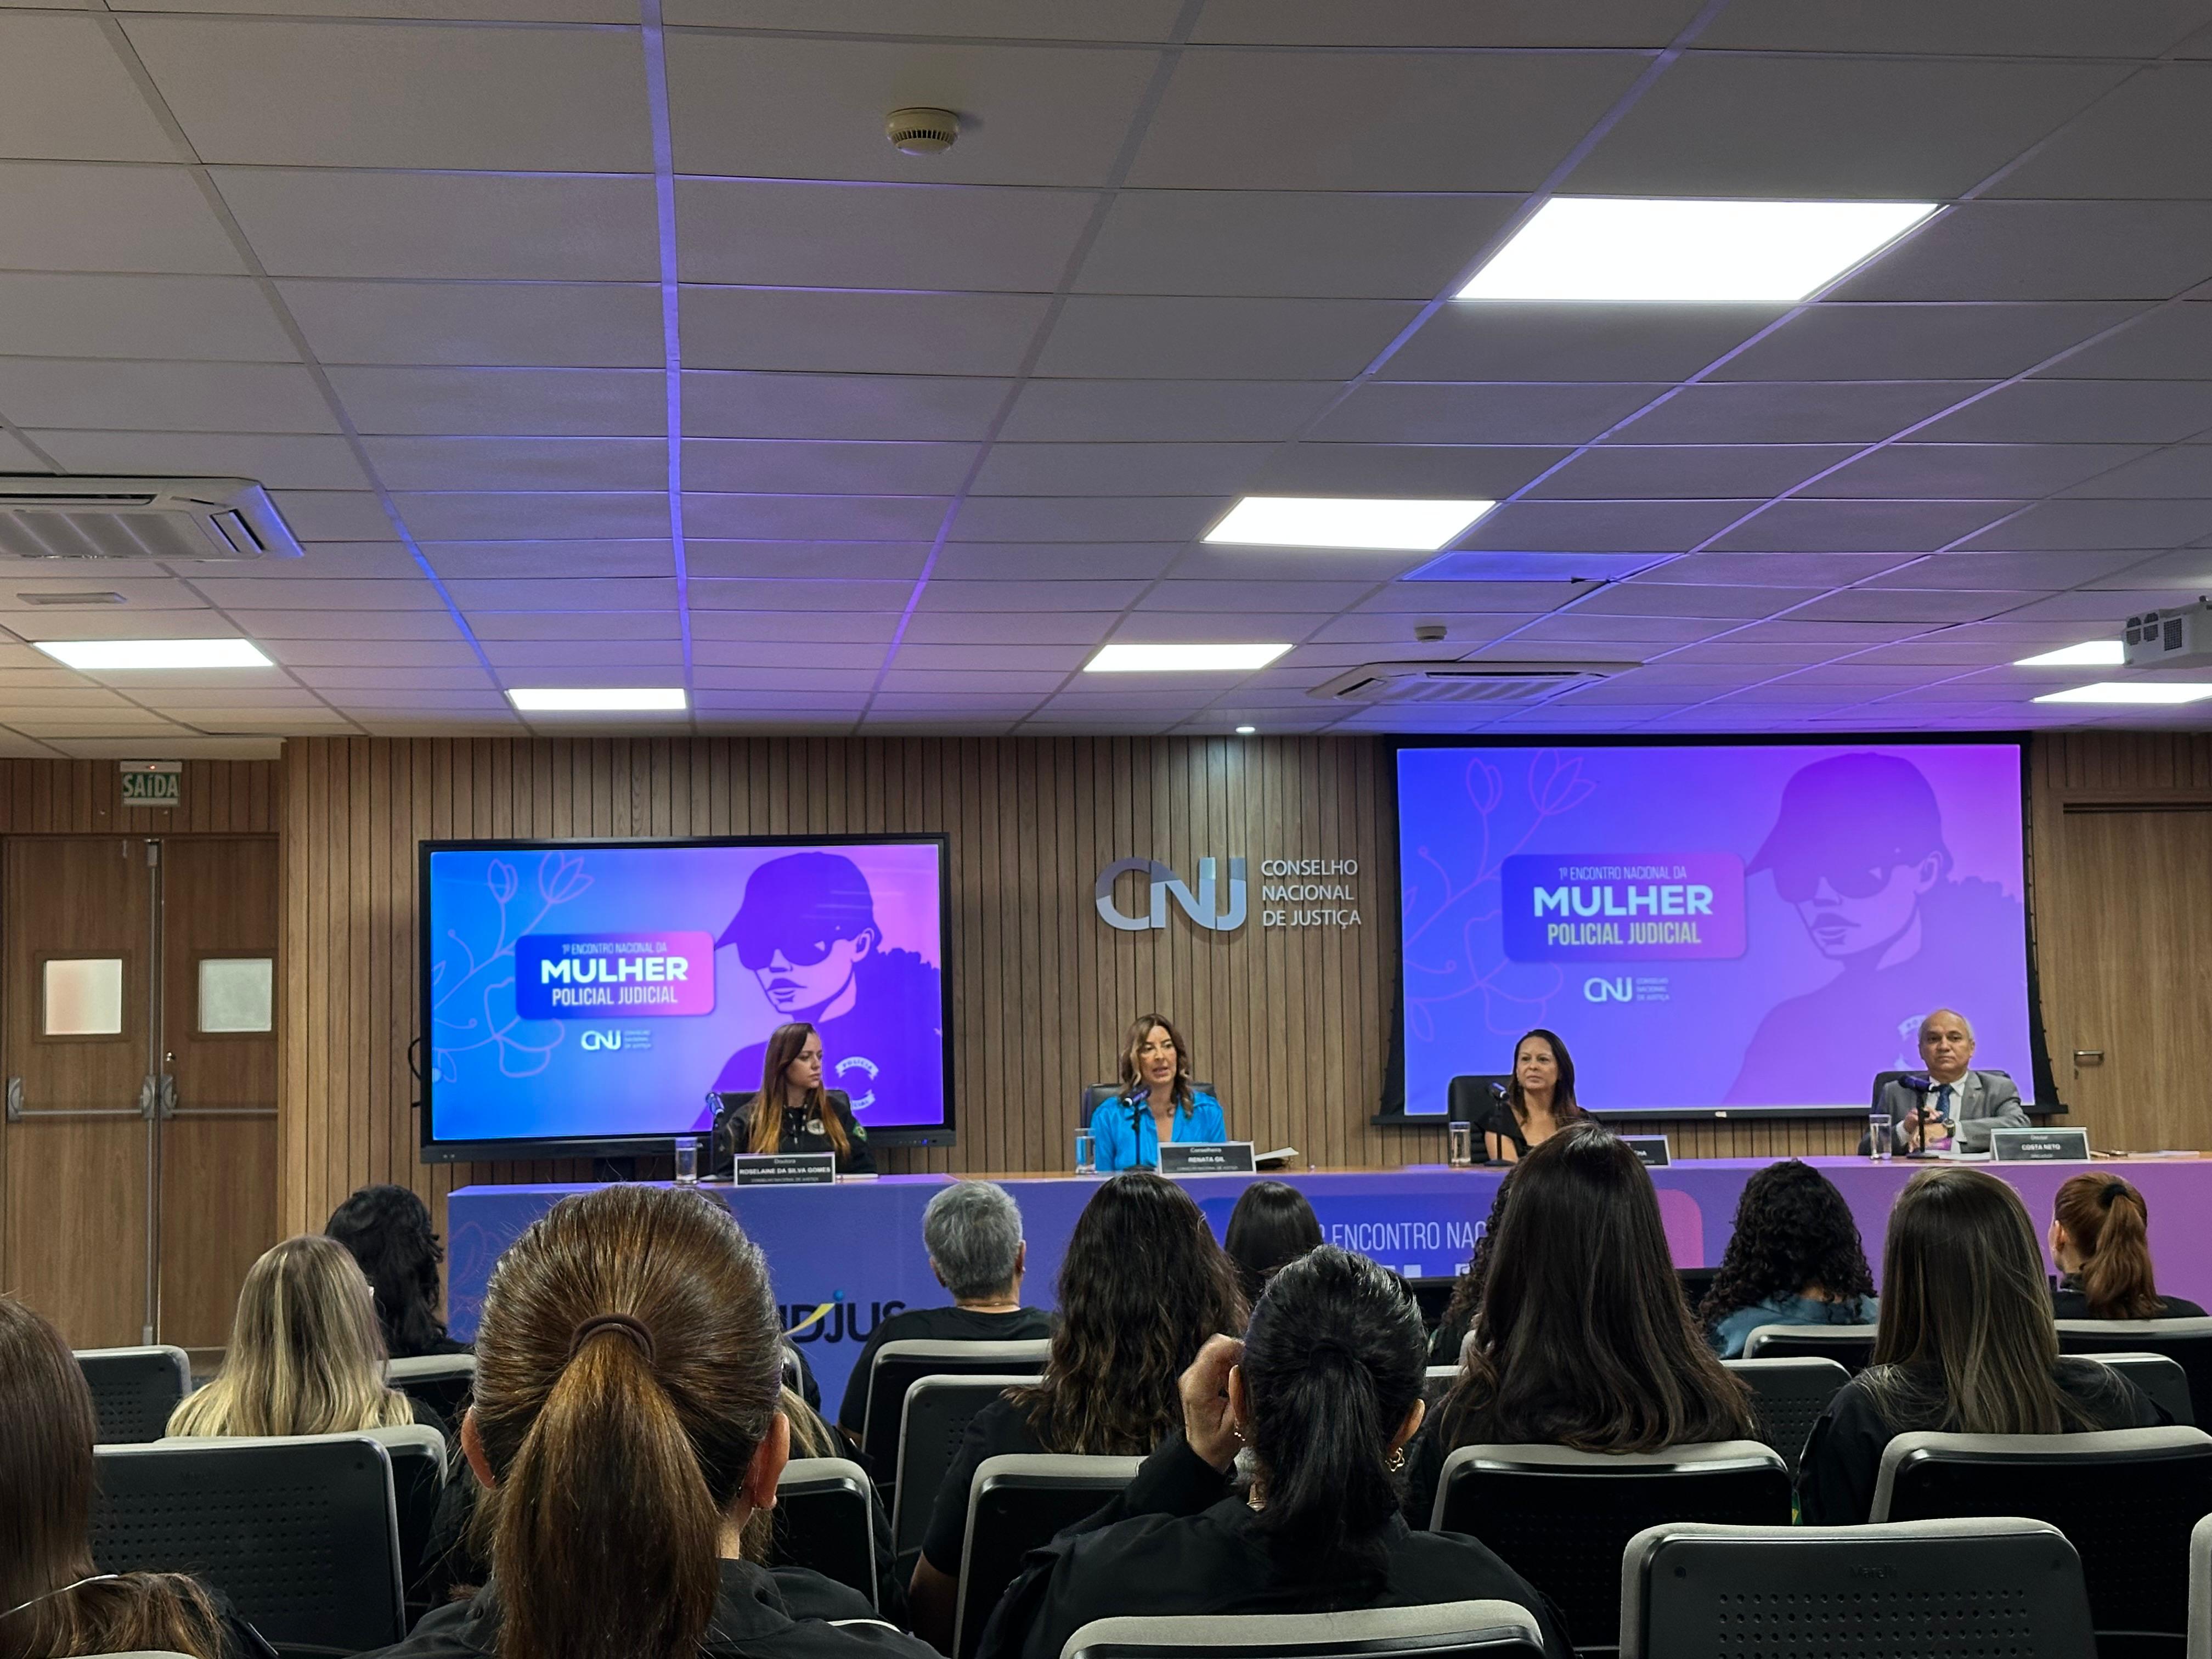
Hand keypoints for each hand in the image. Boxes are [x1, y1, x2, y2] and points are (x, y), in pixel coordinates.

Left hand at [1178, 1333, 1243, 1471]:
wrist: (1203, 1451)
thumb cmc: (1219, 1443)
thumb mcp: (1236, 1424)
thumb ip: (1240, 1395)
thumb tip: (1242, 1368)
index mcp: (1198, 1388)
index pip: (1214, 1352)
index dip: (1236, 1347)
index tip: (1253, 1357)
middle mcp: (1191, 1377)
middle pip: (1215, 1346)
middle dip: (1237, 1352)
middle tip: (1252, 1370)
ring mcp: (1193, 1375)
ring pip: (1217, 1350)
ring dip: (1234, 1359)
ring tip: (1245, 1378)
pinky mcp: (1198, 1375)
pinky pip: (1216, 1359)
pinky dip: (1230, 1364)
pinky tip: (1236, 1381)